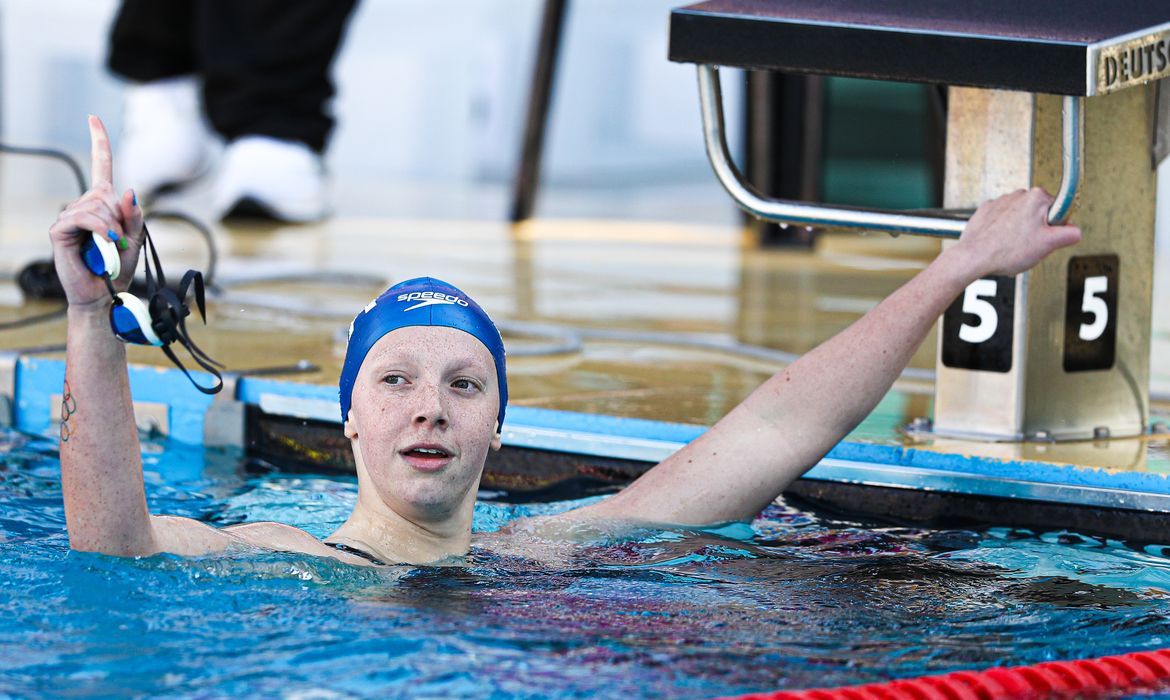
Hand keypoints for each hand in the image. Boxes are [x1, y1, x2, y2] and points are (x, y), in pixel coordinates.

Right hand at [47, 116, 144, 310]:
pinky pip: (85, 218)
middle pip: (106, 195)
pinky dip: (101, 229)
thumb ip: (135, 215)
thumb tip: (128, 191)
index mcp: (102, 204)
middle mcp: (83, 205)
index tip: (93, 117)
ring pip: (97, 207)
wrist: (104, 293)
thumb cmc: (118, 267)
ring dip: (112, 228)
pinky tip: (107, 242)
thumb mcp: (135, 238)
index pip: (100, 166)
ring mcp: (69, 216)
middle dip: (121, 219)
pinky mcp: (60, 230)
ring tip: (111, 248)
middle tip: (120, 243)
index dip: (98, 142)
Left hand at [950, 187, 1081, 278]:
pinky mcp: (985, 212)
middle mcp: (1018, 195)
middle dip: (1038, 229)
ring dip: (1019, 230)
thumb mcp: (1048, 244)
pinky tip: (1000, 243)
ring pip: (1020, 218)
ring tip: (1012, 246)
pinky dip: (1002, 231)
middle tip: (1029, 245)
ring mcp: (999, 202)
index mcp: (1036, 197)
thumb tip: (1075, 231)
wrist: (973, 257)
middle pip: (1039, 213)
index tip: (1048, 237)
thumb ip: (1069, 234)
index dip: (1056, 227)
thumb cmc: (1006, 251)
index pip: (1059, 209)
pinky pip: (1002, 221)